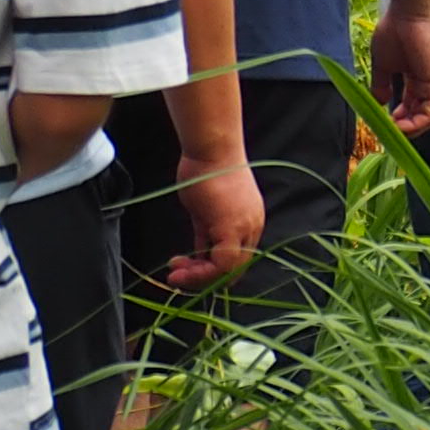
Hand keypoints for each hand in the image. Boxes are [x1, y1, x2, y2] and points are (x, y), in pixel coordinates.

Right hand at [165, 153, 265, 291]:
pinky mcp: (232, 228)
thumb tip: (199, 254)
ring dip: (199, 278)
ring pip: (229, 270)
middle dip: (204, 278)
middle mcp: (253, 227)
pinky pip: (222, 264)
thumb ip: (206, 234)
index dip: (211, 270)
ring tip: (176, 275)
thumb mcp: (204, 211)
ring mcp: (246, 228)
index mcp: (250, 222)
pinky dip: (200, 272)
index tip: (185, 268)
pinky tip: (180, 268)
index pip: (237, 258)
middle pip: (235, 269)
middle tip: (178, 276)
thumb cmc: (205, 171)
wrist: (210, 151)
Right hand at [368, 6, 429, 132]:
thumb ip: (381, 85)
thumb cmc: (395, 33)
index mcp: (415, 80)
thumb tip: (378, 103)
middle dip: (402, 128)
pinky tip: (400, 125)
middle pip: (419, 116)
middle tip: (386, 131)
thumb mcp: (383, 65)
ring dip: (409, 129)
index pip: (410, 108)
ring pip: (426, 118)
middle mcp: (426, 85)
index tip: (381, 123)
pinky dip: (417, 123)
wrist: (408, 14)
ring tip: (391, 130)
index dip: (397, 120)